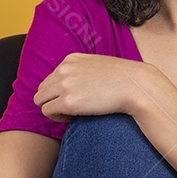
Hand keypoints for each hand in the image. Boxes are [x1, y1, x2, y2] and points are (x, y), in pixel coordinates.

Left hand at [34, 54, 155, 121]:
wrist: (136, 86)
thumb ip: (84, 71)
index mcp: (71, 59)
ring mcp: (65, 85)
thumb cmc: (123, 80)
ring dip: (53, 109)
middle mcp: (64, 69)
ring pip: (40, 100)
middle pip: (42, 89)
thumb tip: (78, 86)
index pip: (52, 77)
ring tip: (71, 114)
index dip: (60, 91)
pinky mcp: (68, 102)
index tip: (76, 98)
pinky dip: (57, 117)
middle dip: (53, 100)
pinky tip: (72, 118)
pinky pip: (47, 111)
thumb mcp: (99, 66)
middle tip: (71, 109)